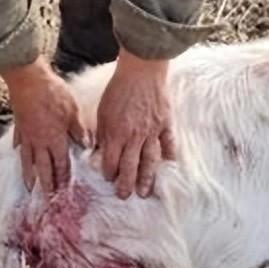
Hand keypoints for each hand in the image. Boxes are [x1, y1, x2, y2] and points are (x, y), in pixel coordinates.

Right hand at [0, 57, 89, 193]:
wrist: (27, 79)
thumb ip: (79, 130)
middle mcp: (39, 142)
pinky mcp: (19, 125)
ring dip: (29, 175)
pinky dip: (19, 151)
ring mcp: (26, 135)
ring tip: (29, 187)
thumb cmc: (53, 93)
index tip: (64, 191)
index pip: (61, 164)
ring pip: (28, 160)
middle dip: (46, 184)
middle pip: (43, 168)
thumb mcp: (73, 111)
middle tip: (47, 199)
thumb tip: (87, 146)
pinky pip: (19, 143)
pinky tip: (18, 155)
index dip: (63, 179)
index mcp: (55, 139)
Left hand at [96, 49, 175, 198]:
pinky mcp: (165, 123)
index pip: (112, 161)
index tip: (109, 178)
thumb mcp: (102, 111)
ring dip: (147, 178)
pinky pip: (168, 143)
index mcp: (116, 134)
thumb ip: (102, 133)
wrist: (142, 70)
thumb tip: (99, 150)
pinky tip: (169, 164)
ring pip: (150, 161)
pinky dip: (169, 154)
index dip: (109, 173)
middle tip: (125, 196)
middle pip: (130, 166)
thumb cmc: (118, 89)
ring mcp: (152, 132)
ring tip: (145, 192)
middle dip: (127, 184)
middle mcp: (134, 137)